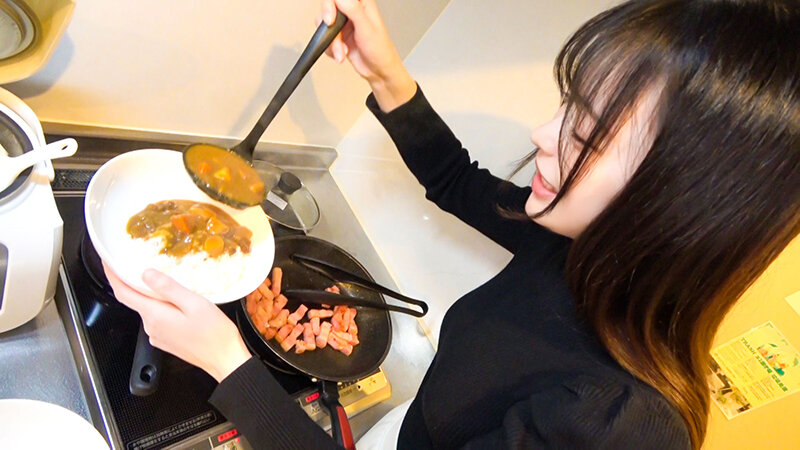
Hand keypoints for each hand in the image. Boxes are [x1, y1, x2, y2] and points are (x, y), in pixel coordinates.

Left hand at [103, 263, 251, 381]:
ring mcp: (157, 335)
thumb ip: (168, 288)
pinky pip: (158, 319)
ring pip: (148, 309)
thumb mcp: (194, 303)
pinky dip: (161, 307)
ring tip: (168, 281)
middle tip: (143, 263)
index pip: (123, 293)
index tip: (108, 261)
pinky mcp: (166, 340)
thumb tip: (146, 274)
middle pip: (135, 299)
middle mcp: (151, 326)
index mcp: (155, 315)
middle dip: (135, 282)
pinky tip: (177, 302)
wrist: (225, 359)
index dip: (112, 276)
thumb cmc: (214, 332)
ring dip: (152, 295)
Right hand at [320, 0, 416, 110]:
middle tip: (334, 37)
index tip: (331, 19)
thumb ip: (353, 10)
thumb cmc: (380, 50)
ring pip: (325, 24)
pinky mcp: (339, 35)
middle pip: (328, 8)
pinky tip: (341, 53)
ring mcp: (344, 23)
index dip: (330, 5)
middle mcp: (352, 10)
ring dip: (331, 42)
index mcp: (362, 3)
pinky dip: (330, 48)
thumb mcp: (367, 28)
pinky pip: (325, 37)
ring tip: (342, 51)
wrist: (378, 70)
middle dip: (329, 26)